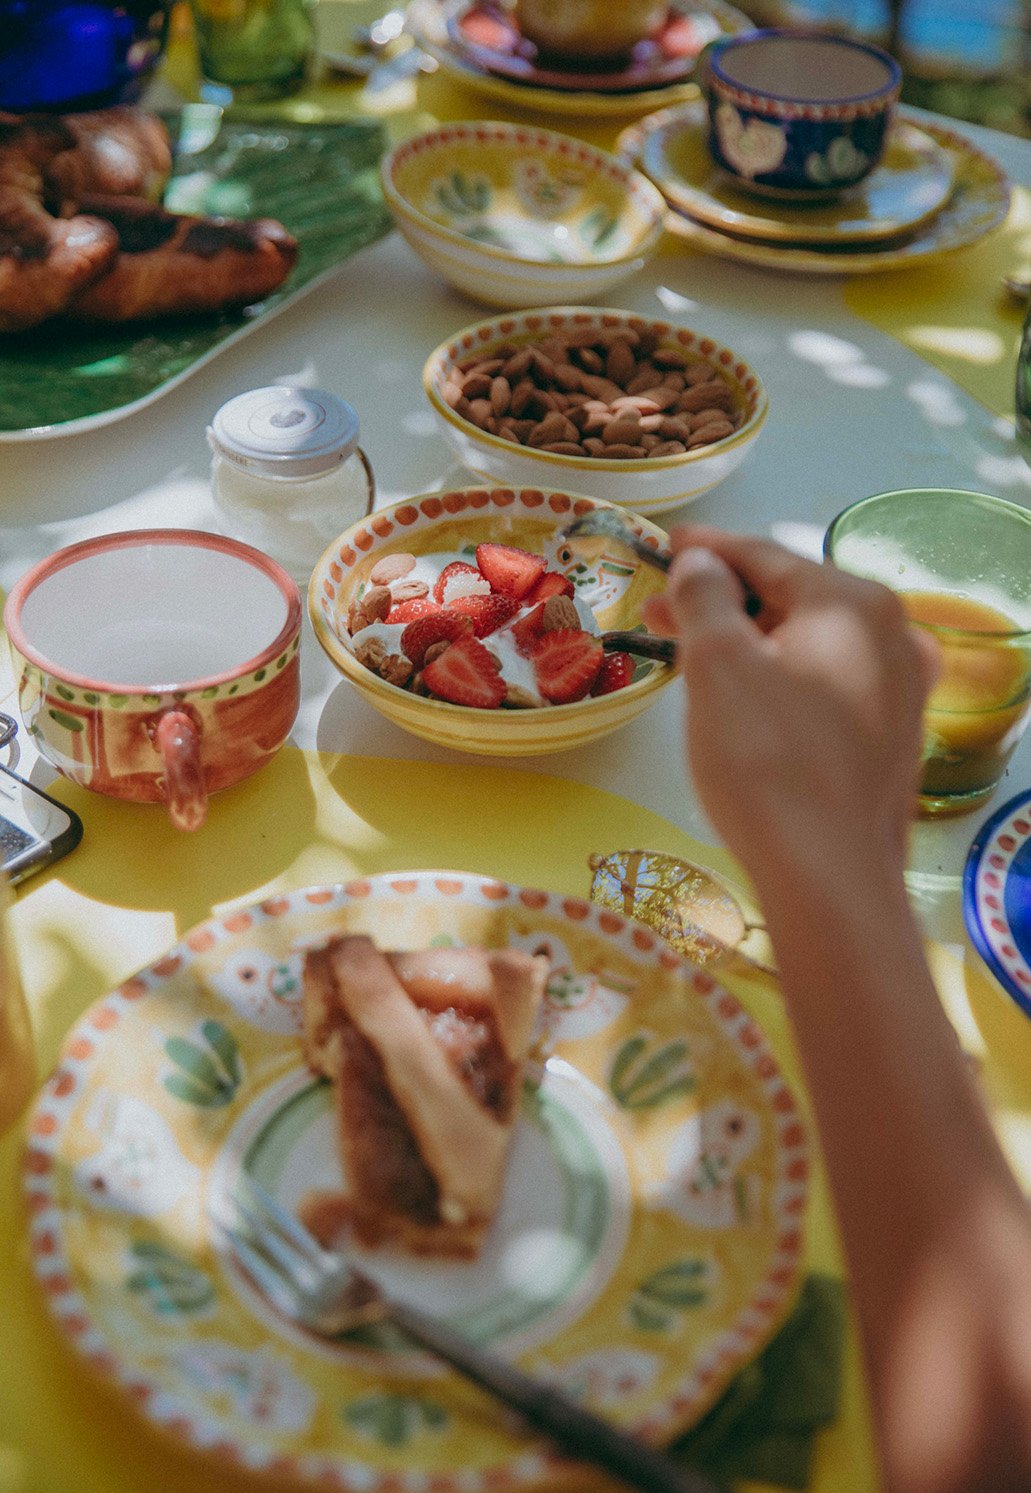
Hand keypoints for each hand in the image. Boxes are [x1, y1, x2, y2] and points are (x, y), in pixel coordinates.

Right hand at [643, 527, 939, 888]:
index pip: (765, 555)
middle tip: (657, 612)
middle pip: (789, 598)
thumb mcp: (719, 664)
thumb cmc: (766, 761)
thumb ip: (706, 596)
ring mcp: (898, 690)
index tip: (663, 546)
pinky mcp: (889, 738)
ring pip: (806, 644)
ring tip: (690, 657)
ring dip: (746, 642)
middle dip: (720, 601)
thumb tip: (702, 561)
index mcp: (853, 602)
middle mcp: (891, 634)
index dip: (706, 549)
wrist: (829, 876)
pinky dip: (779, 677)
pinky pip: (824, 685)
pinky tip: (744, 699)